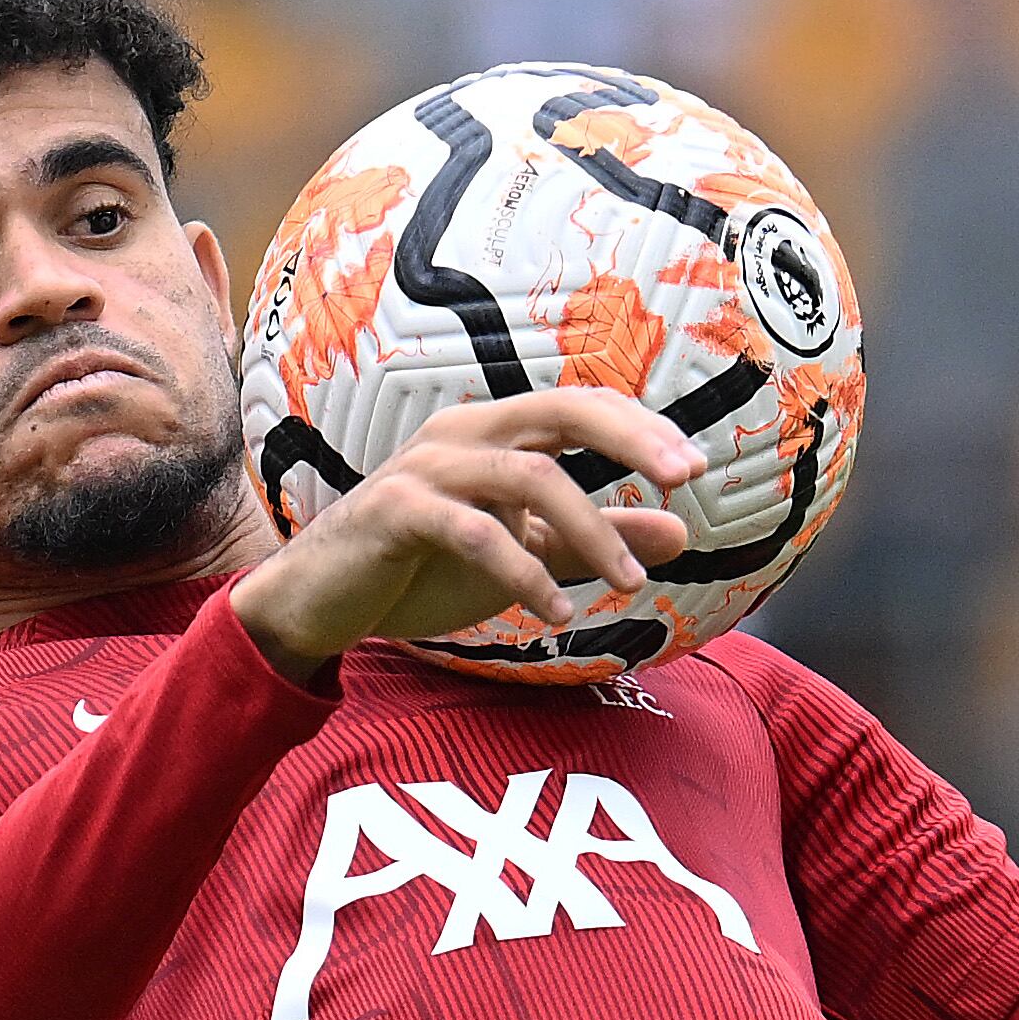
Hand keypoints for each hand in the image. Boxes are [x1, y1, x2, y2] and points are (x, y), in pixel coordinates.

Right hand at [232, 389, 703, 681]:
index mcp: (496, 431)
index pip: (582, 407)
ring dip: (590, 529)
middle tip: (683, 480)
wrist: (322, 601)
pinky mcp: (396, 511)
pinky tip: (557, 612)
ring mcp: (427, 467)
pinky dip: (523, 571)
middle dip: (629, 440)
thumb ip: (596, 541)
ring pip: (528, 476)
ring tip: (629, 587)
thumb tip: (681, 531)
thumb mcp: (526, 554)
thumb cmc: (423, 569)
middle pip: (562, 410)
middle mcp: (464, 432)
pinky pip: (474, 531)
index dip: (642, 429)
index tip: (695, 468)